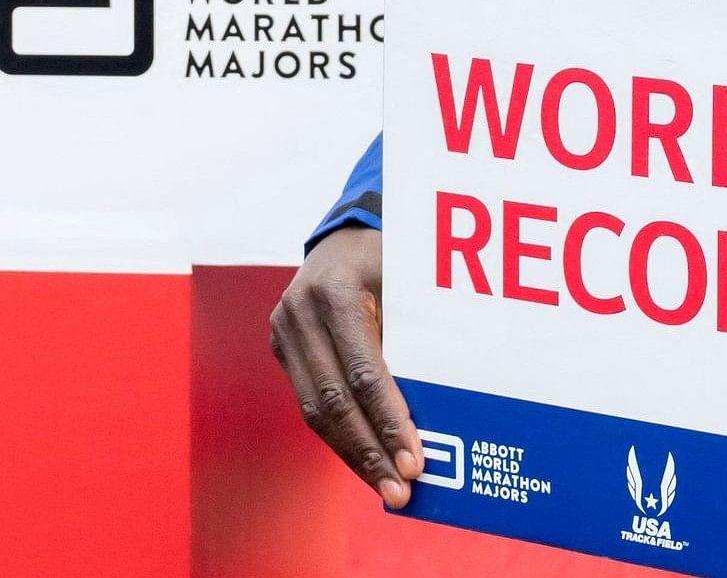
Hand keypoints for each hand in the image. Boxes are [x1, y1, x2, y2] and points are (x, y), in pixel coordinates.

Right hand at [269, 223, 423, 507]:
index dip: (388, 420)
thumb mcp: (409, 281)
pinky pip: (311, 402)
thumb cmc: (390, 256)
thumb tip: (444, 411)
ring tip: (386, 488)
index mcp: (334, 291)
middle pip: (334, 400)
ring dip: (353, 454)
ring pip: (315, 410)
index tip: (415, 460)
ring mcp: (284, 330)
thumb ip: (418, 335)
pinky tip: (367, 461)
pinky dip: (340, 437)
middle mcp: (300, 312)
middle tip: (400, 491)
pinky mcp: (282, 347)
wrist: (342, 235)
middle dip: (370, 451)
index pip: (363, 371)